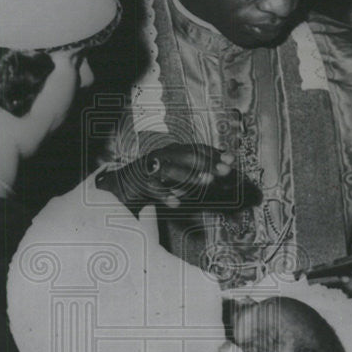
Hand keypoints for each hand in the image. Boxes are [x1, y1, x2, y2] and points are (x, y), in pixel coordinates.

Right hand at [96, 143, 260, 212]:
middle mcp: (161, 155)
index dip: (214, 153)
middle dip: (207, 163)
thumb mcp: (177, 174)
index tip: (231, 160)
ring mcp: (149, 168)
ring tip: (207, 182)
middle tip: (225, 171)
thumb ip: (197, 171)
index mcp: (172, 151)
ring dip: (190, 175)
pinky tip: (177, 202)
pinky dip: (164, 195)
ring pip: (171, 169)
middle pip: (186, 156)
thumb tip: (224, 167)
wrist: (119, 185)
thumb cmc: (154, 180)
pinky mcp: (138, 183)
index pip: (196, 148)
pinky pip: (153, 188)